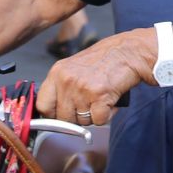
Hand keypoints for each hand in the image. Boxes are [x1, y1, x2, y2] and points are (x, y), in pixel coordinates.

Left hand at [36, 30, 151, 127]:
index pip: (42, 105)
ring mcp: (82, 88)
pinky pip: (98, 121)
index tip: (60, 115)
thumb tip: (54, 112)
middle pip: (62, 118)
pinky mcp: (99, 96)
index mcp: (58, 72)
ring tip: (101, 98)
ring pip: (81, 121)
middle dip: (77, 117)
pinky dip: (107, 115)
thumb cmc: (105, 59)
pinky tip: (110, 101)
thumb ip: (62, 87)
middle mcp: (67, 80)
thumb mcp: (75, 67)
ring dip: (93, 115)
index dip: (52, 114)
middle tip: (89, 104)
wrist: (130, 51)